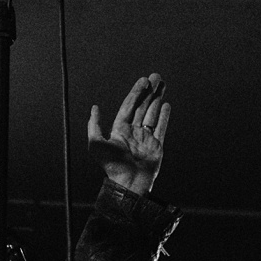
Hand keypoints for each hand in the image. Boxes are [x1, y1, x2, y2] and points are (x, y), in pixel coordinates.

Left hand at [88, 72, 171, 193]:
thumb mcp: (96, 144)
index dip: (136, 93)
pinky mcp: (156, 146)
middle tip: (156, 77)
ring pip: (152, 114)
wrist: (129, 184)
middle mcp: (133, 132)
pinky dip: (164, 117)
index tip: (143, 81)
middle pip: (142, 107)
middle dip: (149, 92)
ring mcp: (146, 139)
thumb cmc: (111, 166)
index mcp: (120, 130)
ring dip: (157, 99)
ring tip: (162, 85)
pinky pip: (161, 128)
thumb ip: (94, 125)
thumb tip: (95, 107)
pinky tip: (166, 105)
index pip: (129, 106)